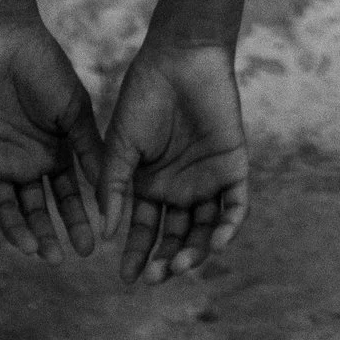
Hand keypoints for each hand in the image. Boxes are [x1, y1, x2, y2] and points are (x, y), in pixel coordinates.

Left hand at [0, 17, 105, 259]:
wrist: (5, 38)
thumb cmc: (45, 68)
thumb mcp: (74, 110)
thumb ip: (88, 148)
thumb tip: (109, 190)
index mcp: (54, 153)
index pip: (66, 198)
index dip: (77, 222)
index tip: (89, 249)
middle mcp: (26, 162)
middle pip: (34, 209)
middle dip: (45, 235)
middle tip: (55, 257)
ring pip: (4, 206)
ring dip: (14, 229)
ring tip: (30, 247)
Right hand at [97, 38, 248, 284]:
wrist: (179, 60)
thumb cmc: (143, 98)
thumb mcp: (120, 146)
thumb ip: (114, 187)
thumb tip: (105, 234)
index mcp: (149, 186)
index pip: (144, 231)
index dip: (137, 255)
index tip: (126, 278)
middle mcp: (179, 189)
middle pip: (176, 238)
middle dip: (165, 260)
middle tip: (155, 276)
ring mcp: (207, 181)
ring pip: (205, 230)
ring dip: (195, 252)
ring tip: (179, 264)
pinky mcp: (233, 168)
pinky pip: (235, 207)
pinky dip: (228, 228)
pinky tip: (215, 244)